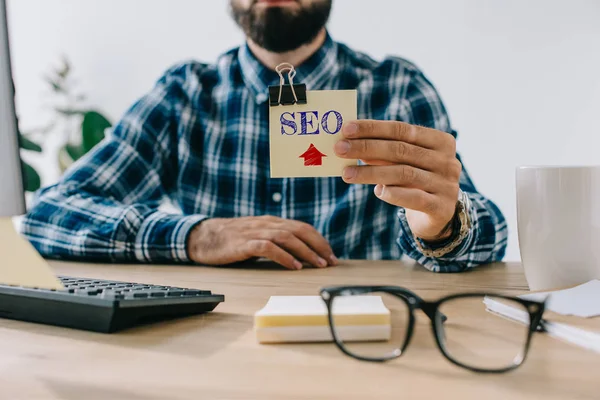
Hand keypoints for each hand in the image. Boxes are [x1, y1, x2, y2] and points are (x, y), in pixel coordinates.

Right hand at [186, 216, 336, 269]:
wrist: (203, 237)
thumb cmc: (232, 240)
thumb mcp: (258, 237)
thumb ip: (276, 241)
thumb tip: (300, 255)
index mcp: (272, 222)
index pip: (302, 228)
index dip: (319, 240)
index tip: (331, 255)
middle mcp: (266, 224)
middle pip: (299, 230)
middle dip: (318, 245)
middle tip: (331, 261)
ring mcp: (255, 232)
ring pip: (286, 238)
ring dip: (305, 251)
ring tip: (317, 264)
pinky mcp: (243, 243)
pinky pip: (268, 248)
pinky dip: (283, 257)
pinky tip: (293, 266)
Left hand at [334, 120, 461, 240]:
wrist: (439, 215)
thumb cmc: (416, 181)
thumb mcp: (404, 162)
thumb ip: (384, 151)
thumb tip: (349, 141)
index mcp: (441, 141)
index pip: (402, 130)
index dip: (373, 128)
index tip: (346, 129)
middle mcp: (448, 161)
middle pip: (401, 150)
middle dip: (366, 148)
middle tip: (340, 149)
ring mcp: (447, 185)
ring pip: (404, 173)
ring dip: (371, 172)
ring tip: (346, 173)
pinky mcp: (441, 208)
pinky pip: (414, 198)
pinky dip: (393, 193)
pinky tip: (377, 191)